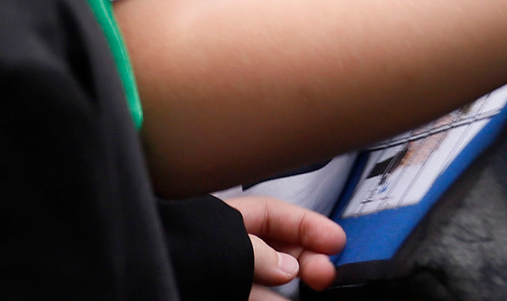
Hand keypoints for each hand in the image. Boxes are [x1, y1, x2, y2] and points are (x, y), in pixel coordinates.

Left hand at [222, 194, 345, 293]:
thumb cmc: (172, 261)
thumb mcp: (222, 246)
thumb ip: (258, 253)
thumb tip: (287, 267)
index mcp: (221, 220)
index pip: (272, 212)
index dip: (307, 224)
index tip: (334, 239)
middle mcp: (225, 245)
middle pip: (276, 245)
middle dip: (306, 255)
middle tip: (326, 271)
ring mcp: (225, 273)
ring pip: (269, 277)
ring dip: (296, 284)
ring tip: (318, 288)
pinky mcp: (224, 292)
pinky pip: (257, 296)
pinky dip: (277, 299)